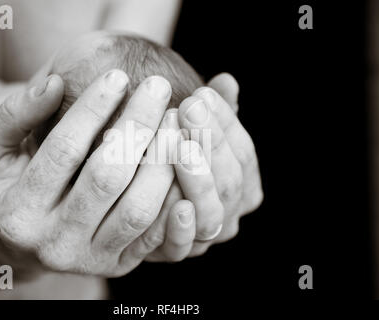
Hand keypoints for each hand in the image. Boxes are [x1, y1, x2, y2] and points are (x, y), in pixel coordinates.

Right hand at [0, 70, 185, 276]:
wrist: (23, 241)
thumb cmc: (6, 185)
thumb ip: (12, 116)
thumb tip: (53, 84)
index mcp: (18, 212)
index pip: (63, 151)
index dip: (92, 109)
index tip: (117, 75)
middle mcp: (54, 243)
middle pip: (107, 177)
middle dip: (138, 125)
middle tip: (158, 87)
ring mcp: (91, 258)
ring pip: (139, 208)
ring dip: (164, 159)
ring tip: (175, 120)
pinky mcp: (119, 263)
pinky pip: (158, 232)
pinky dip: (176, 195)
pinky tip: (184, 157)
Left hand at [145, 73, 262, 260]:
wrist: (134, 191)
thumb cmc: (171, 148)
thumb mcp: (193, 129)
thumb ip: (213, 111)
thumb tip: (227, 80)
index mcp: (243, 184)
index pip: (243, 153)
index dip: (226, 123)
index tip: (202, 93)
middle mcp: (230, 213)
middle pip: (229, 180)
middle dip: (210, 142)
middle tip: (187, 107)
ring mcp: (205, 236)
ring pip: (210, 211)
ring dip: (197, 177)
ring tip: (179, 142)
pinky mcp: (175, 252)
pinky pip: (181, 244)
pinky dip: (180, 227)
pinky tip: (176, 203)